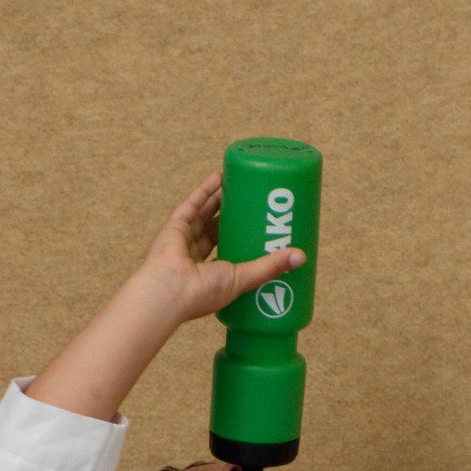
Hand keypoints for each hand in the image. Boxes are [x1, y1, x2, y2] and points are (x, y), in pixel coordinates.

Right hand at [139, 171, 305, 322]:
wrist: (169, 290)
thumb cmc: (203, 293)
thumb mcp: (243, 278)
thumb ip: (270, 267)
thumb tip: (301, 256)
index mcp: (212, 275)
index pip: (231, 252)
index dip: (245, 238)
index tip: (262, 227)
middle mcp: (197, 258)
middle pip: (218, 229)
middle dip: (235, 214)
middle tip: (255, 201)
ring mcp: (185, 241)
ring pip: (206, 214)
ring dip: (222, 198)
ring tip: (240, 184)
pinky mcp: (175, 227)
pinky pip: (192, 205)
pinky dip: (205, 191)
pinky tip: (219, 177)